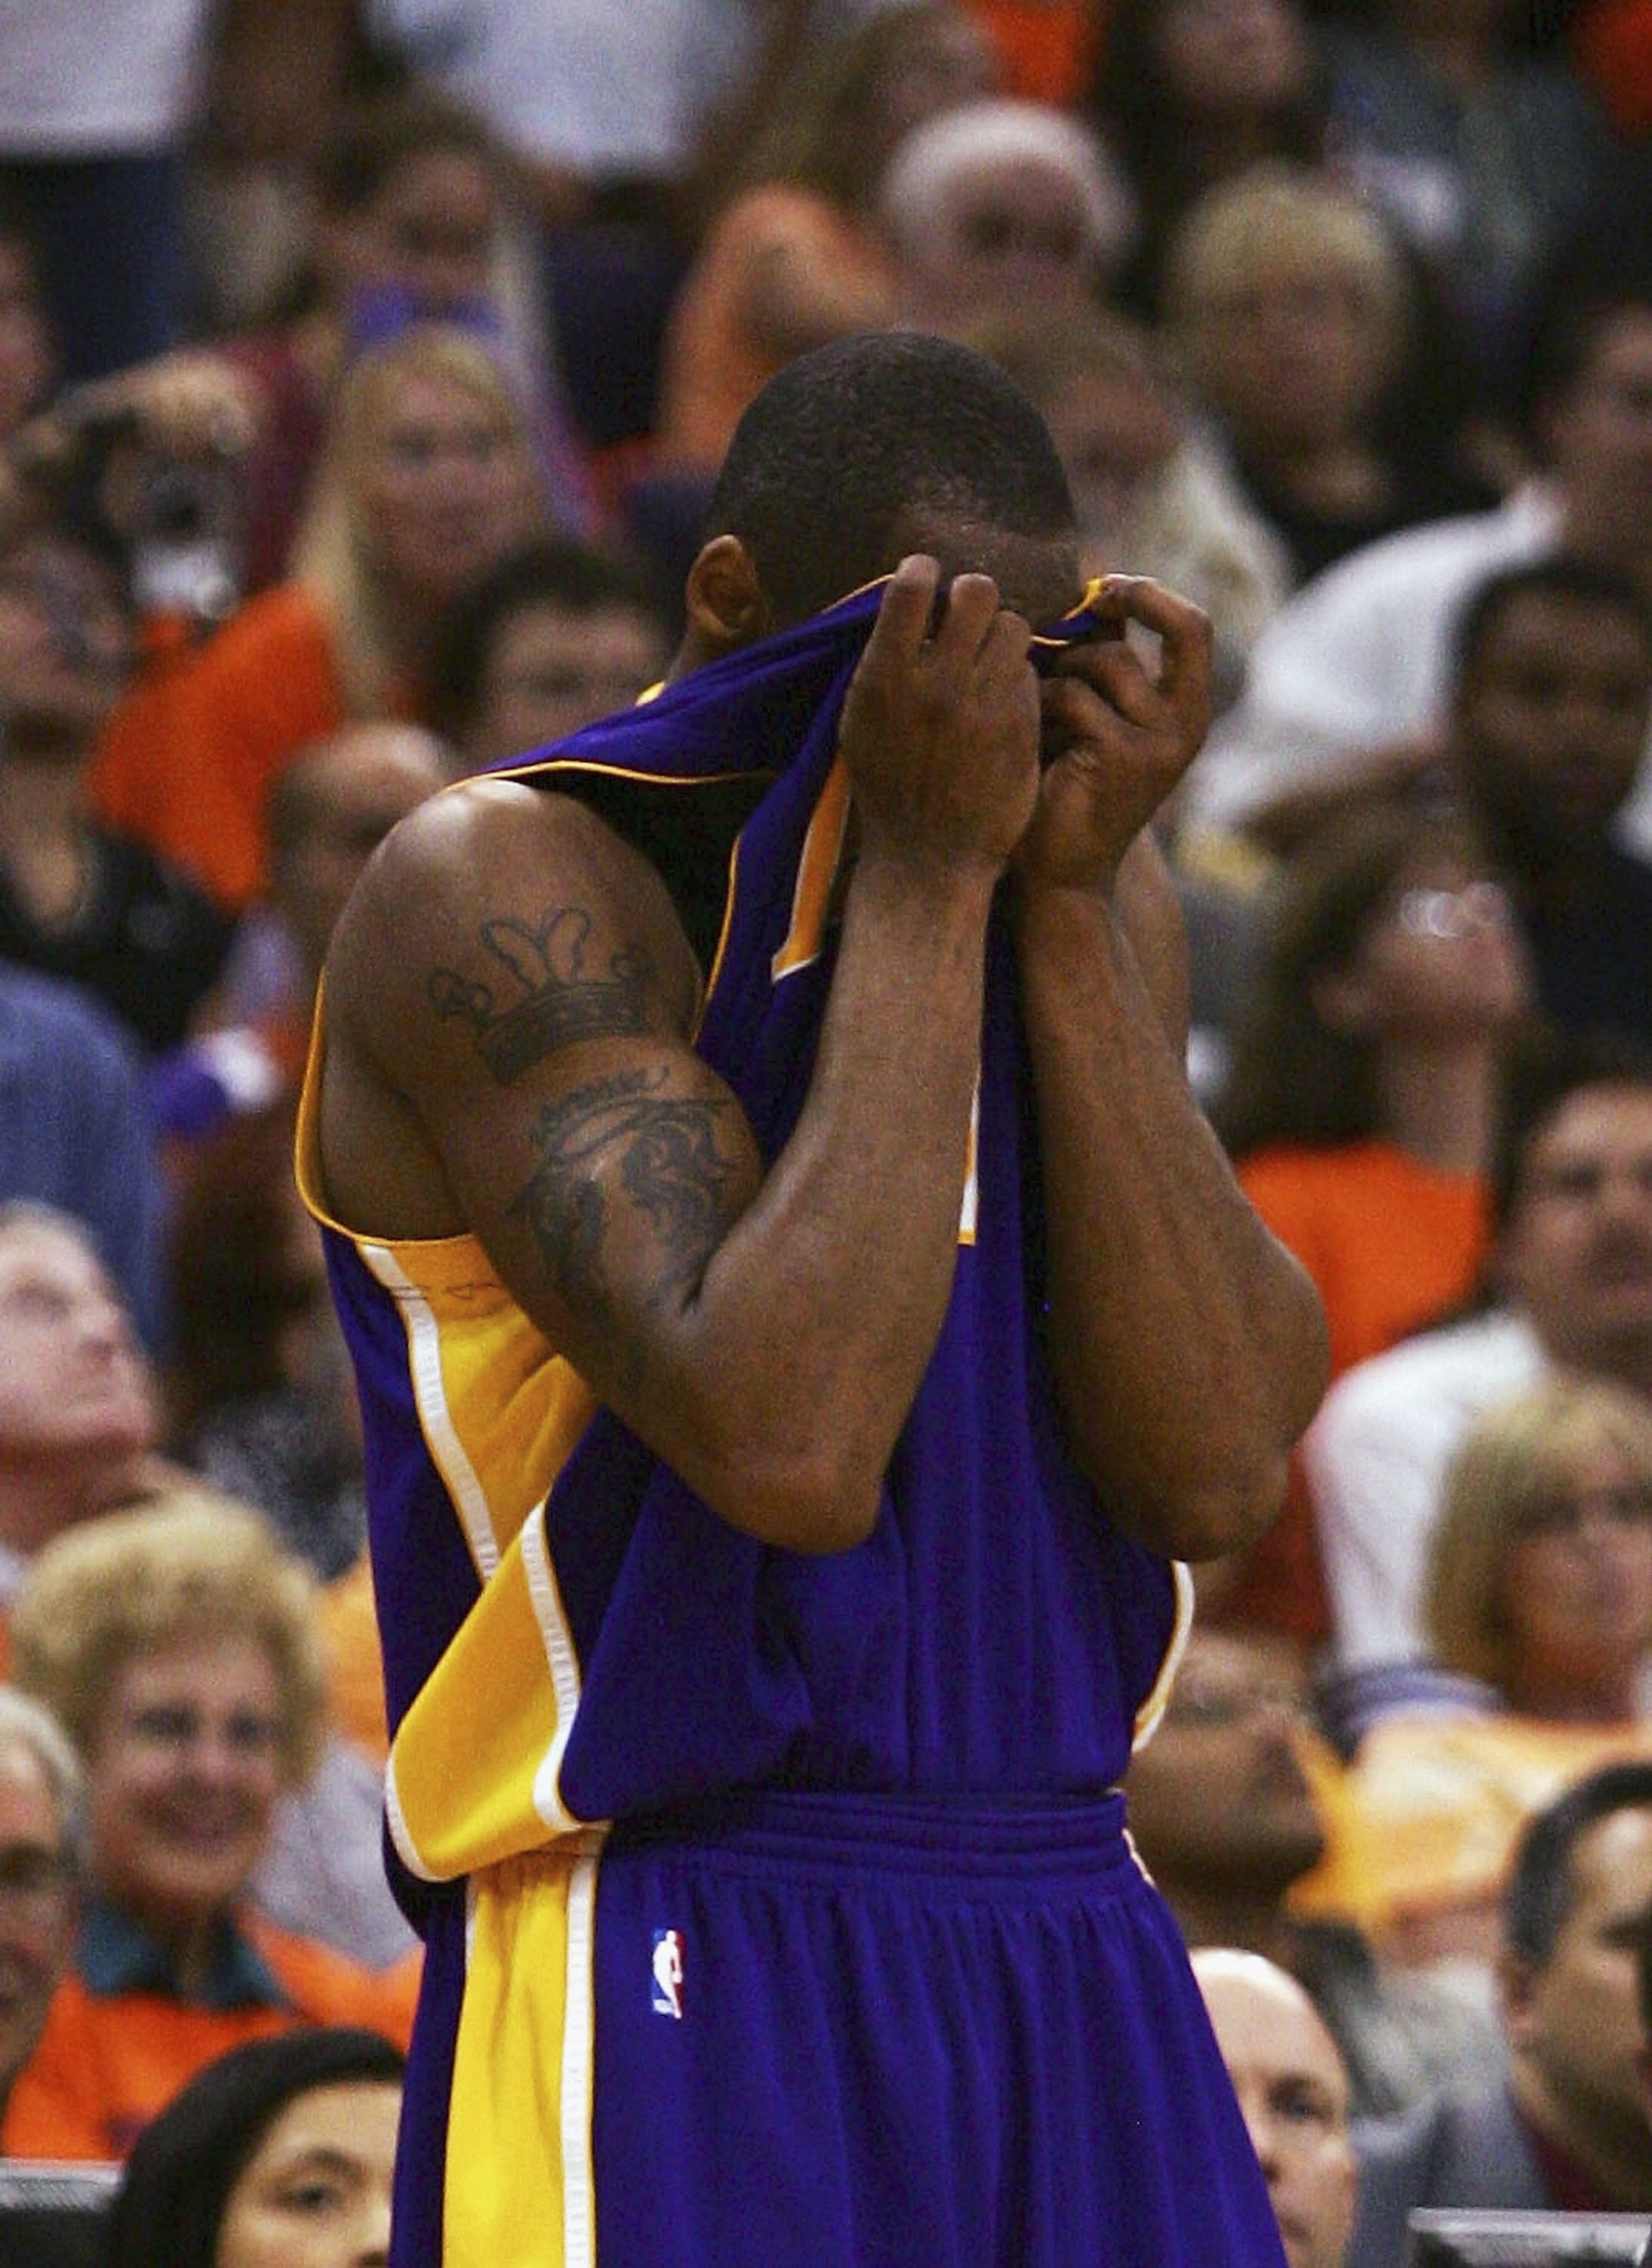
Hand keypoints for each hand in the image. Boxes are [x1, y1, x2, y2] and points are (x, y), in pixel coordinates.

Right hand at [837, 555, 1040, 879]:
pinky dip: (1017, 678)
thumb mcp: (860, 724)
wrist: (928, 859)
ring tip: (988, 663)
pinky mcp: (1020, 724)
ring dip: (1001, 636)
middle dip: (973, 599)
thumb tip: (906, 600)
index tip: (927, 581)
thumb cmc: (888, 789)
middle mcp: (936, 682)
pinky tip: (1004, 702)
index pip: (912, 584)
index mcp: (885, 677)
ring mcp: (984, 702)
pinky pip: (1028, 671)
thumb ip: (883, 662)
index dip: (923, 573)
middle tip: (967, 622)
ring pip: (1013, 625)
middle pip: (976, 590)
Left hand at [1018, 575, 1212, 892]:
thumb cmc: (1064, 783)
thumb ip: (1101, 653)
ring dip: (1060, 670)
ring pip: (1108, 660)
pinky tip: (1029, 734)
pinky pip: (1074, 695)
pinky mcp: (1124, 758)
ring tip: (1036, 704)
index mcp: (1187, 710)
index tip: (1100, 587)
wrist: (1057, 871)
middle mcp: (1188, 725)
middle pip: (1180, 627)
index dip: (1150, 593)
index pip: (1193, 626)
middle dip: (1120, 609)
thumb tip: (1086, 582)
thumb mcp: (1092, 710)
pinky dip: (1042, 704)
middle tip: (1070, 615)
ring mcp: (1161, 743)